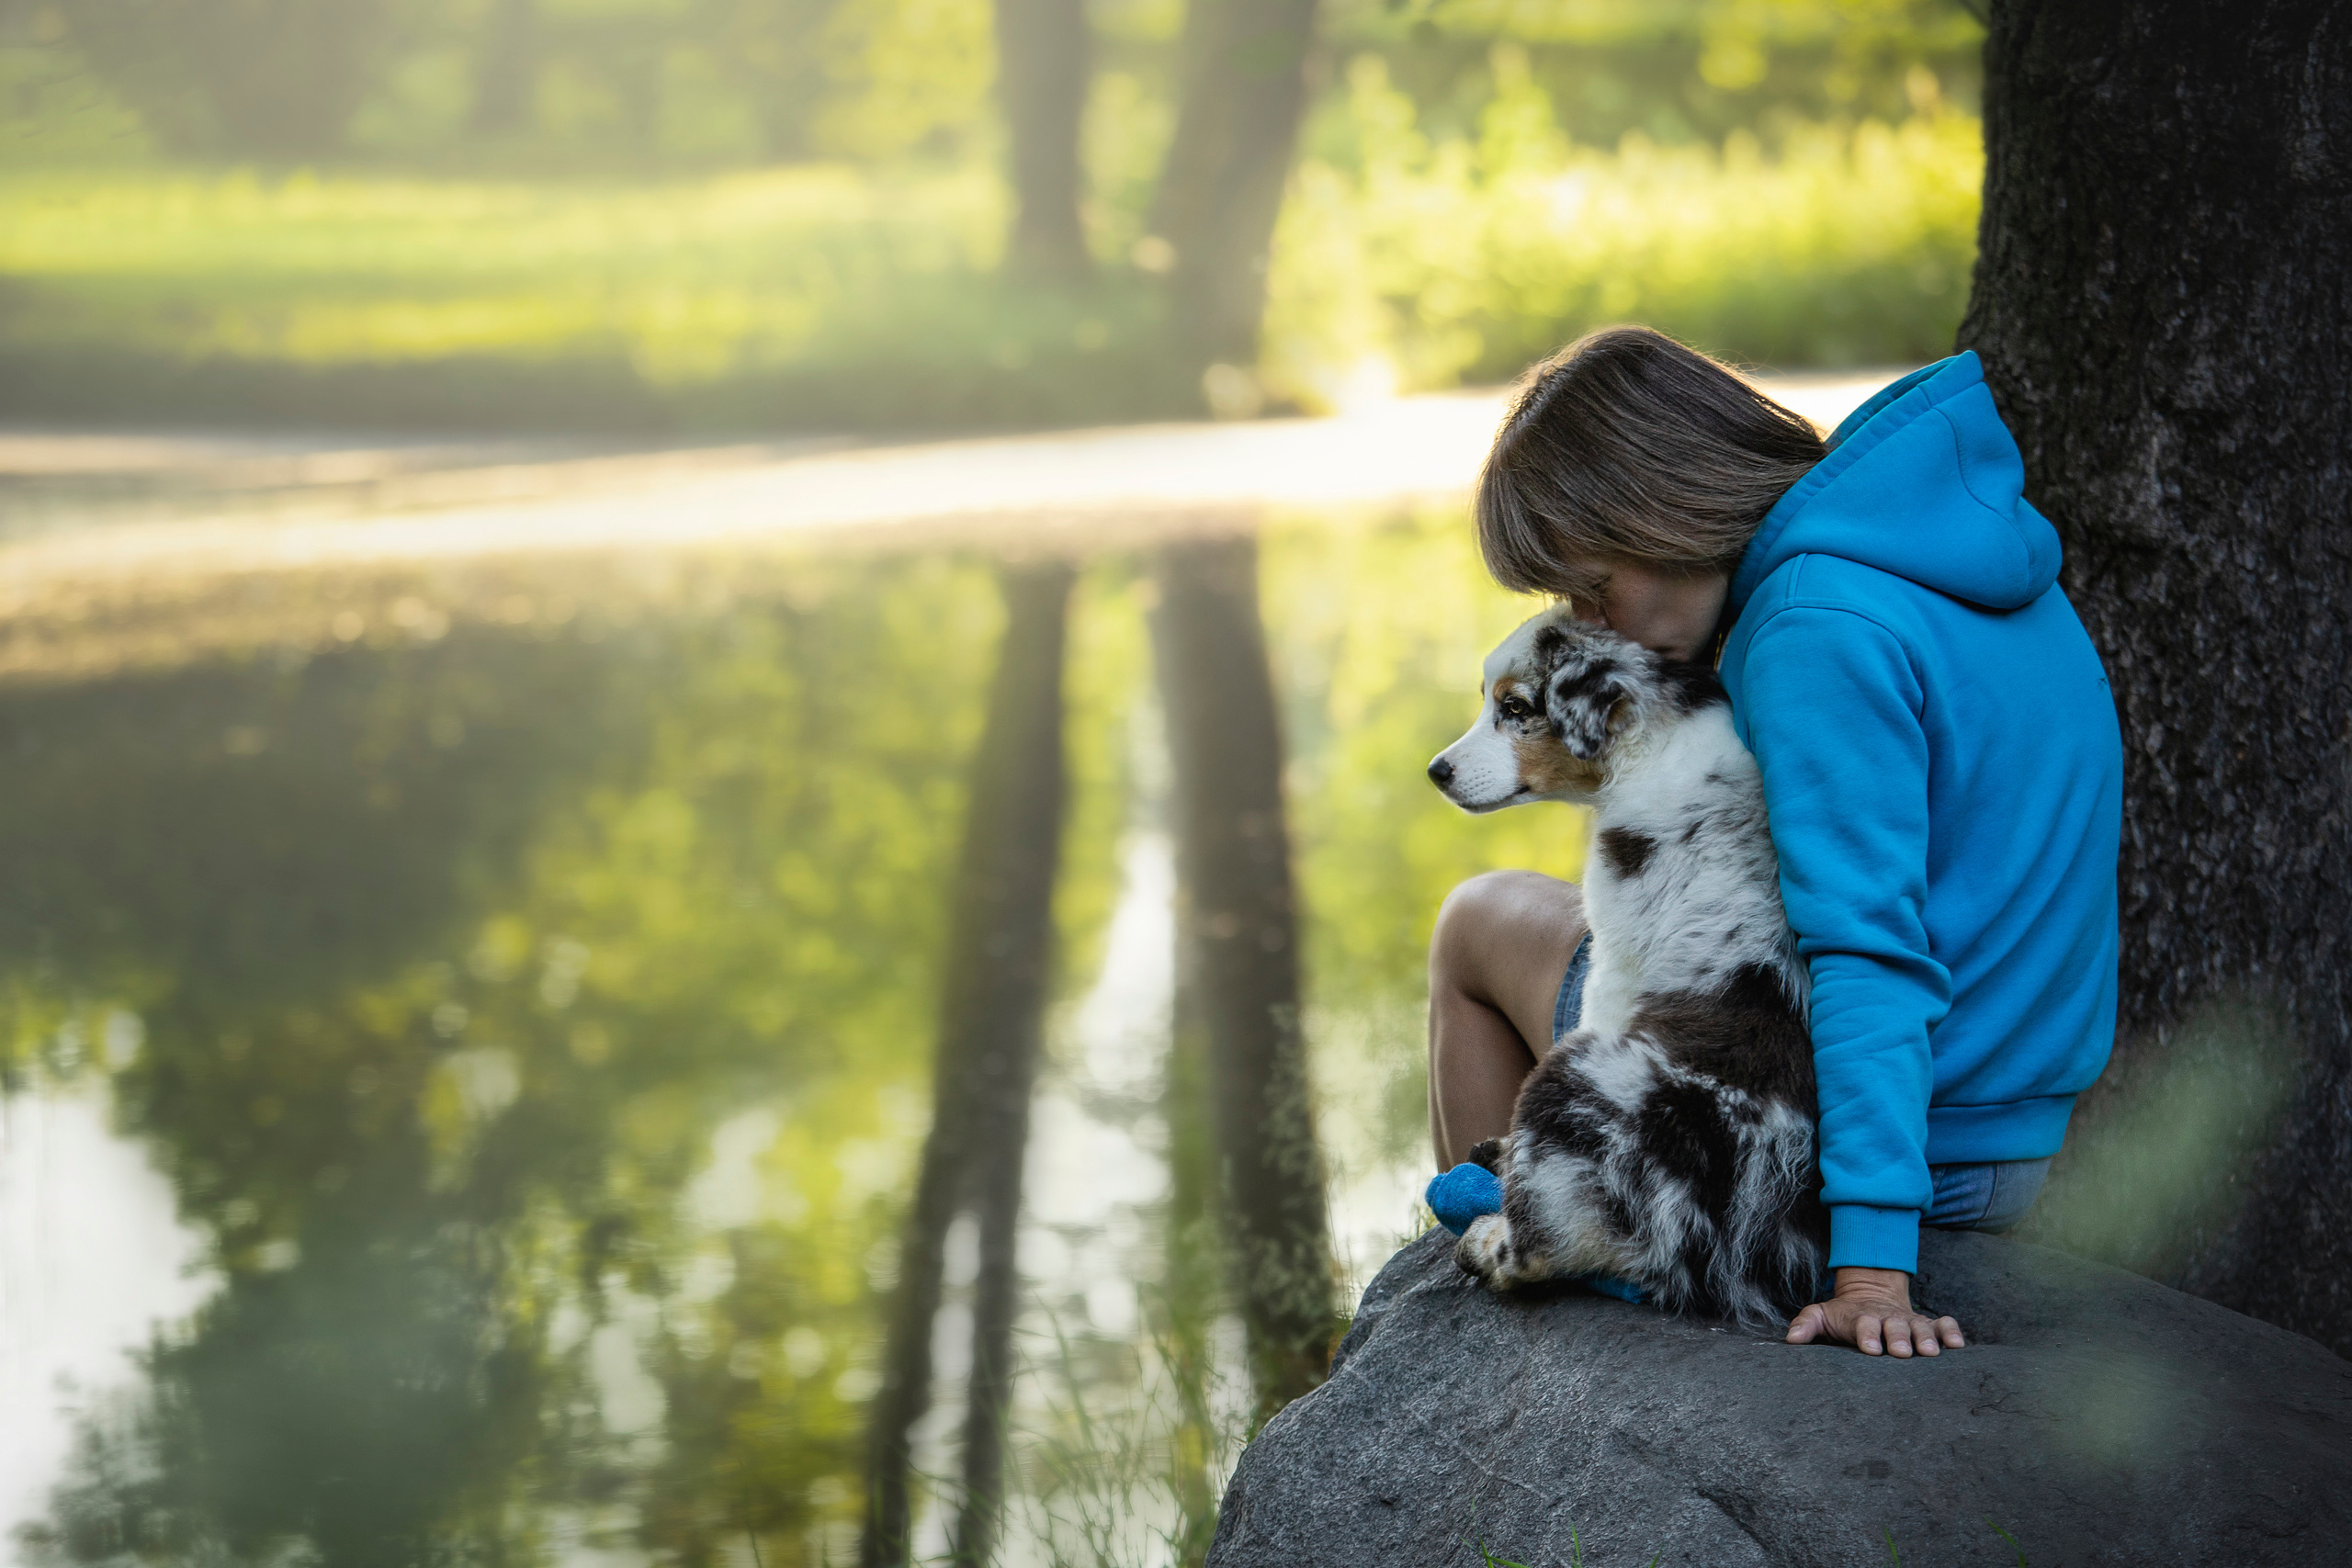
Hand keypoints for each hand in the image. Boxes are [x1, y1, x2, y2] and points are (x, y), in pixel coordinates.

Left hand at [1785, 1266, 1963, 1357]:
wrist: (1870, 1294)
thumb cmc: (1844, 1315)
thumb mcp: (1821, 1315)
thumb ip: (1806, 1324)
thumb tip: (1791, 1339)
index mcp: (1862, 1318)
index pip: (1864, 1325)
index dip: (1867, 1335)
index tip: (1870, 1349)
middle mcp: (1887, 1319)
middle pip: (1895, 1327)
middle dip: (1898, 1338)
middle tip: (1902, 1352)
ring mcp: (1909, 1320)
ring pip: (1920, 1327)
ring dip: (1926, 1338)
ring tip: (1930, 1352)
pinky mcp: (1927, 1324)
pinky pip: (1944, 1324)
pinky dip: (1951, 1331)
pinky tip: (1958, 1345)